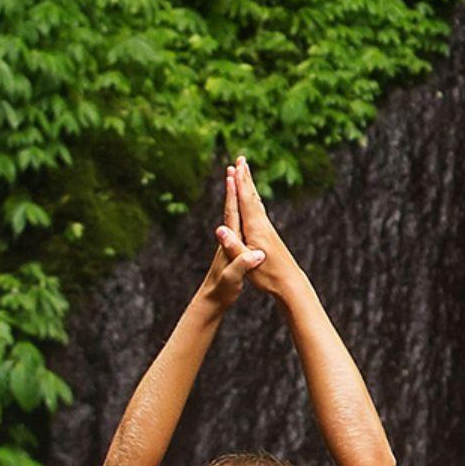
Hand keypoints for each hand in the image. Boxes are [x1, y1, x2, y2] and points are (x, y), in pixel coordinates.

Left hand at [195, 171, 265, 309]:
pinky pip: (238, 223)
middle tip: (236, 165)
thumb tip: (253, 253)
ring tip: (238, 179)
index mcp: (229, 242)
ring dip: (236, 195)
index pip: (231, 213)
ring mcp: (228, 242)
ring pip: (234, 213)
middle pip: (231, 206)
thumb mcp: (233, 279)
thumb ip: (242, 265)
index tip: (234, 174)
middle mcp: (227, 238)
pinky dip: (240, 211)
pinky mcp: (232, 248)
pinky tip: (243, 210)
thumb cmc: (222, 290)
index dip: (233, 194)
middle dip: (234, 186)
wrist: (211, 300)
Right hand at [226, 156, 310, 305]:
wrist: (290, 283)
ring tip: (245, 173)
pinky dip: (254, 200)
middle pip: (252, 196)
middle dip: (245, 177)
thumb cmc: (268, 275)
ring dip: (249, 186)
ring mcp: (267, 229)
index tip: (235, 166)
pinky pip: (259, 211)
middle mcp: (262, 224)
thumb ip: (233, 245)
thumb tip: (220, 230)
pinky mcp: (269, 235)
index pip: (245, 200)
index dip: (239, 183)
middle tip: (242, 159)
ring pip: (257, 202)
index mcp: (255, 228)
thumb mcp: (247, 262)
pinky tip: (254, 201)